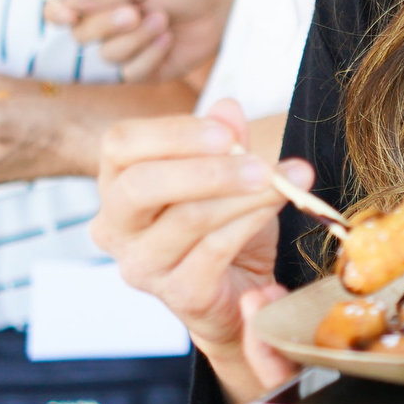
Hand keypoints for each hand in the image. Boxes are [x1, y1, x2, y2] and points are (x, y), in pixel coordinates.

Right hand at [48, 0, 233, 82]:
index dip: (56, 15)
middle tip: (135, 11)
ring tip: (162, 19)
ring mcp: (121, 55)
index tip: (66, 15)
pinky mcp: (141, 74)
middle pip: (81, 38)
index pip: (58, 13)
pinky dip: (152, 54)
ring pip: (108, 56)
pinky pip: (132, 73)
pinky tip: (168, 38)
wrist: (215, 6)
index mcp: (96, 4)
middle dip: (108, 24)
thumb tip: (69, 6)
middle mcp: (102, 31)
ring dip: (138, 37)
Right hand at [91, 101, 292, 393]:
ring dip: (245, 195)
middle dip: (206, 169)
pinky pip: (215, 250)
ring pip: (189, 217)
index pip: (120, 145)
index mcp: (116, 184)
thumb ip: (223, 142)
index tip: (225, 132)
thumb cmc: (221, 226)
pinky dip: (251, 222)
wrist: (239, 291)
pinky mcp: (179, 294)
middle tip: (259, 163)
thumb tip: (227, 109)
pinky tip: (278, 205)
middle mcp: (116, 227)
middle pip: (141, 185)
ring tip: (287, 179)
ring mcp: (143, 265)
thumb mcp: (225, 175)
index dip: (172, 133)